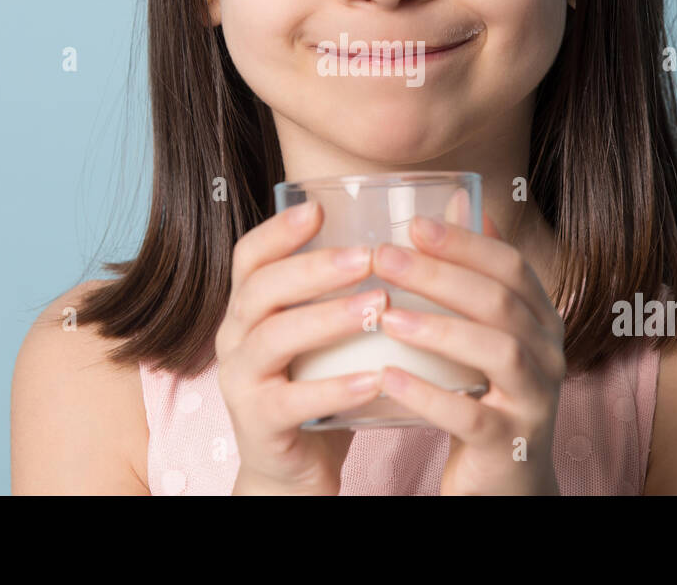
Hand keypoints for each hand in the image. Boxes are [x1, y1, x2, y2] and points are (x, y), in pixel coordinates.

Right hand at [216, 200, 387, 494]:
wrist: (295, 467)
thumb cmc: (322, 382)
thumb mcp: (331, 330)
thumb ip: (362, 282)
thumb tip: (441, 215)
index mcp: (250, 307)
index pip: (249, 256)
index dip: (278, 230)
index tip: (319, 209)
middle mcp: (236, 337)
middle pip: (260, 289)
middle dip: (313, 269)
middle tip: (367, 257)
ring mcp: (243, 382)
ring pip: (273, 340)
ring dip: (326, 319)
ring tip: (377, 306)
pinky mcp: (260, 425)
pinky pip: (292, 402)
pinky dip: (334, 388)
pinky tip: (375, 379)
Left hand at [373, 197, 565, 494]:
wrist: (508, 484)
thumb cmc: (485, 395)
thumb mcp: (486, 331)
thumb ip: (477, 273)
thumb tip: (460, 198)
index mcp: (540, 320)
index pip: (510, 266)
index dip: (464, 242)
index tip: (412, 223)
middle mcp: (548, 354)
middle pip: (500, 301)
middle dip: (441, 273)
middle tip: (383, 257)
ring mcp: (534, 401)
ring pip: (498, 353)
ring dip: (439, 328)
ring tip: (386, 314)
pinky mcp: (510, 445)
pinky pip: (473, 417)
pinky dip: (429, 395)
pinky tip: (388, 377)